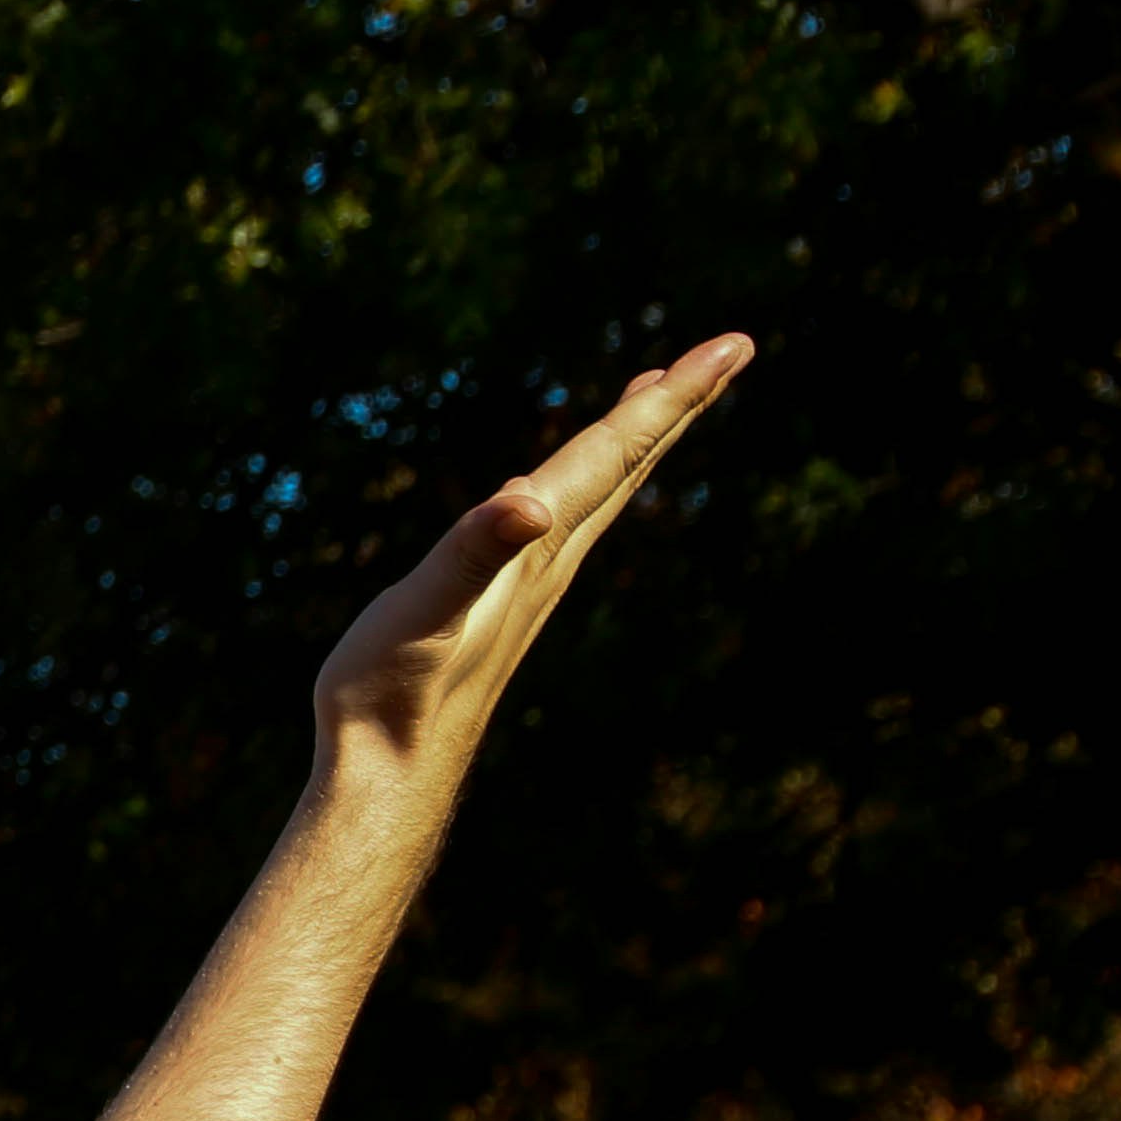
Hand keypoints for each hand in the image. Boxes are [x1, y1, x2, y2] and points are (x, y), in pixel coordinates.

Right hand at [307, 337, 749, 789]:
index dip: (672, 397)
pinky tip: (545, 494)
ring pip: (597, 496)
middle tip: (730, 350)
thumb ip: (472, 552)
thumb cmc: (394, 694)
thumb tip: (528, 501)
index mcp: (537, 547)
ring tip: (655, 400)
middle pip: (626, 467)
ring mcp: (527, 585)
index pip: (616, 455)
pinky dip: (571, 489)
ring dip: (630, 442)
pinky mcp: (498, 607)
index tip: (733, 345)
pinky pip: (555, 526)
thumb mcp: (423, 611)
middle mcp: (547, 561)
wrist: (387, 775)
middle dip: (675, 405)